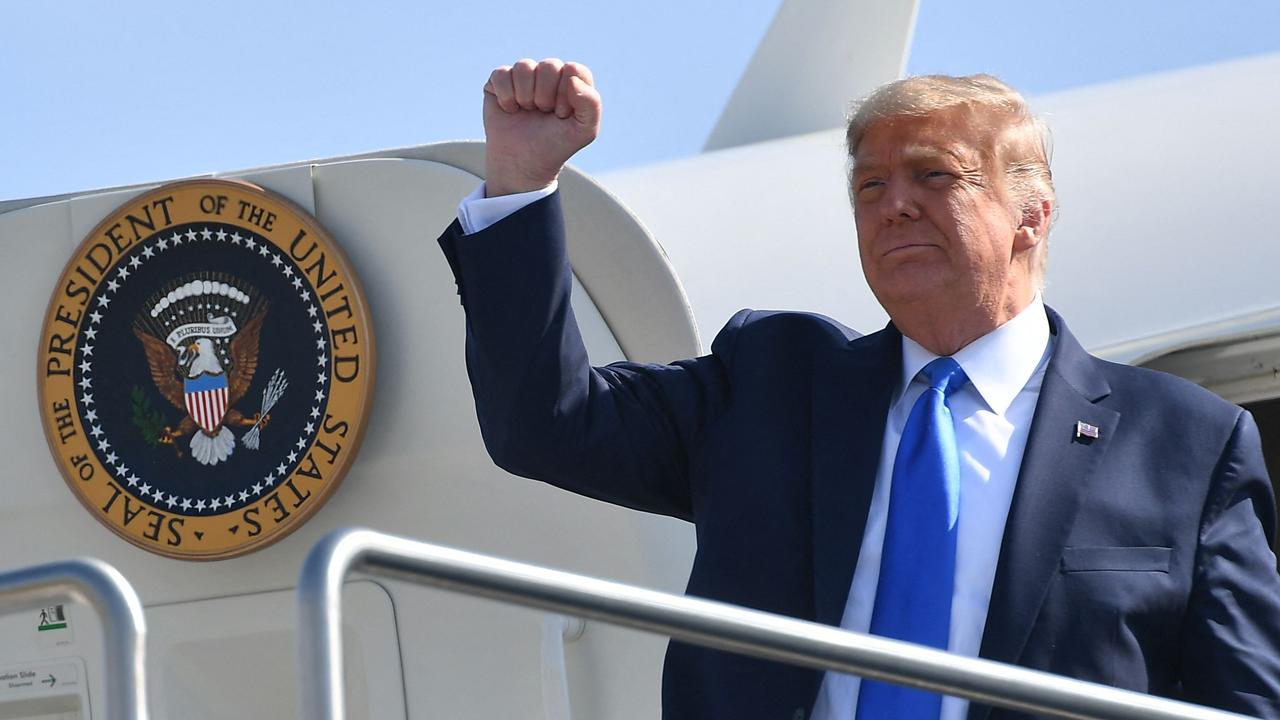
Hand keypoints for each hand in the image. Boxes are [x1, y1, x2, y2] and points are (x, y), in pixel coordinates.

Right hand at [483, 58, 600, 196]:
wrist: (524, 163)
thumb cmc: (556, 145)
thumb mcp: (584, 131)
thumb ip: (591, 104)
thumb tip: (572, 79)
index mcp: (572, 80)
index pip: (573, 70)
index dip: (567, 95)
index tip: (562, 115)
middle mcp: (549, 73)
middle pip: (549, 66)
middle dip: (546, 96)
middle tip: (544, 114)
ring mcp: (524, 75)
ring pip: (524, 67)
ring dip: (525, 96)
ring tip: (528, 111)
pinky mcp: (500, 81)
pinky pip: (501, 75)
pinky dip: (506, 97)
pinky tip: (510, 109)